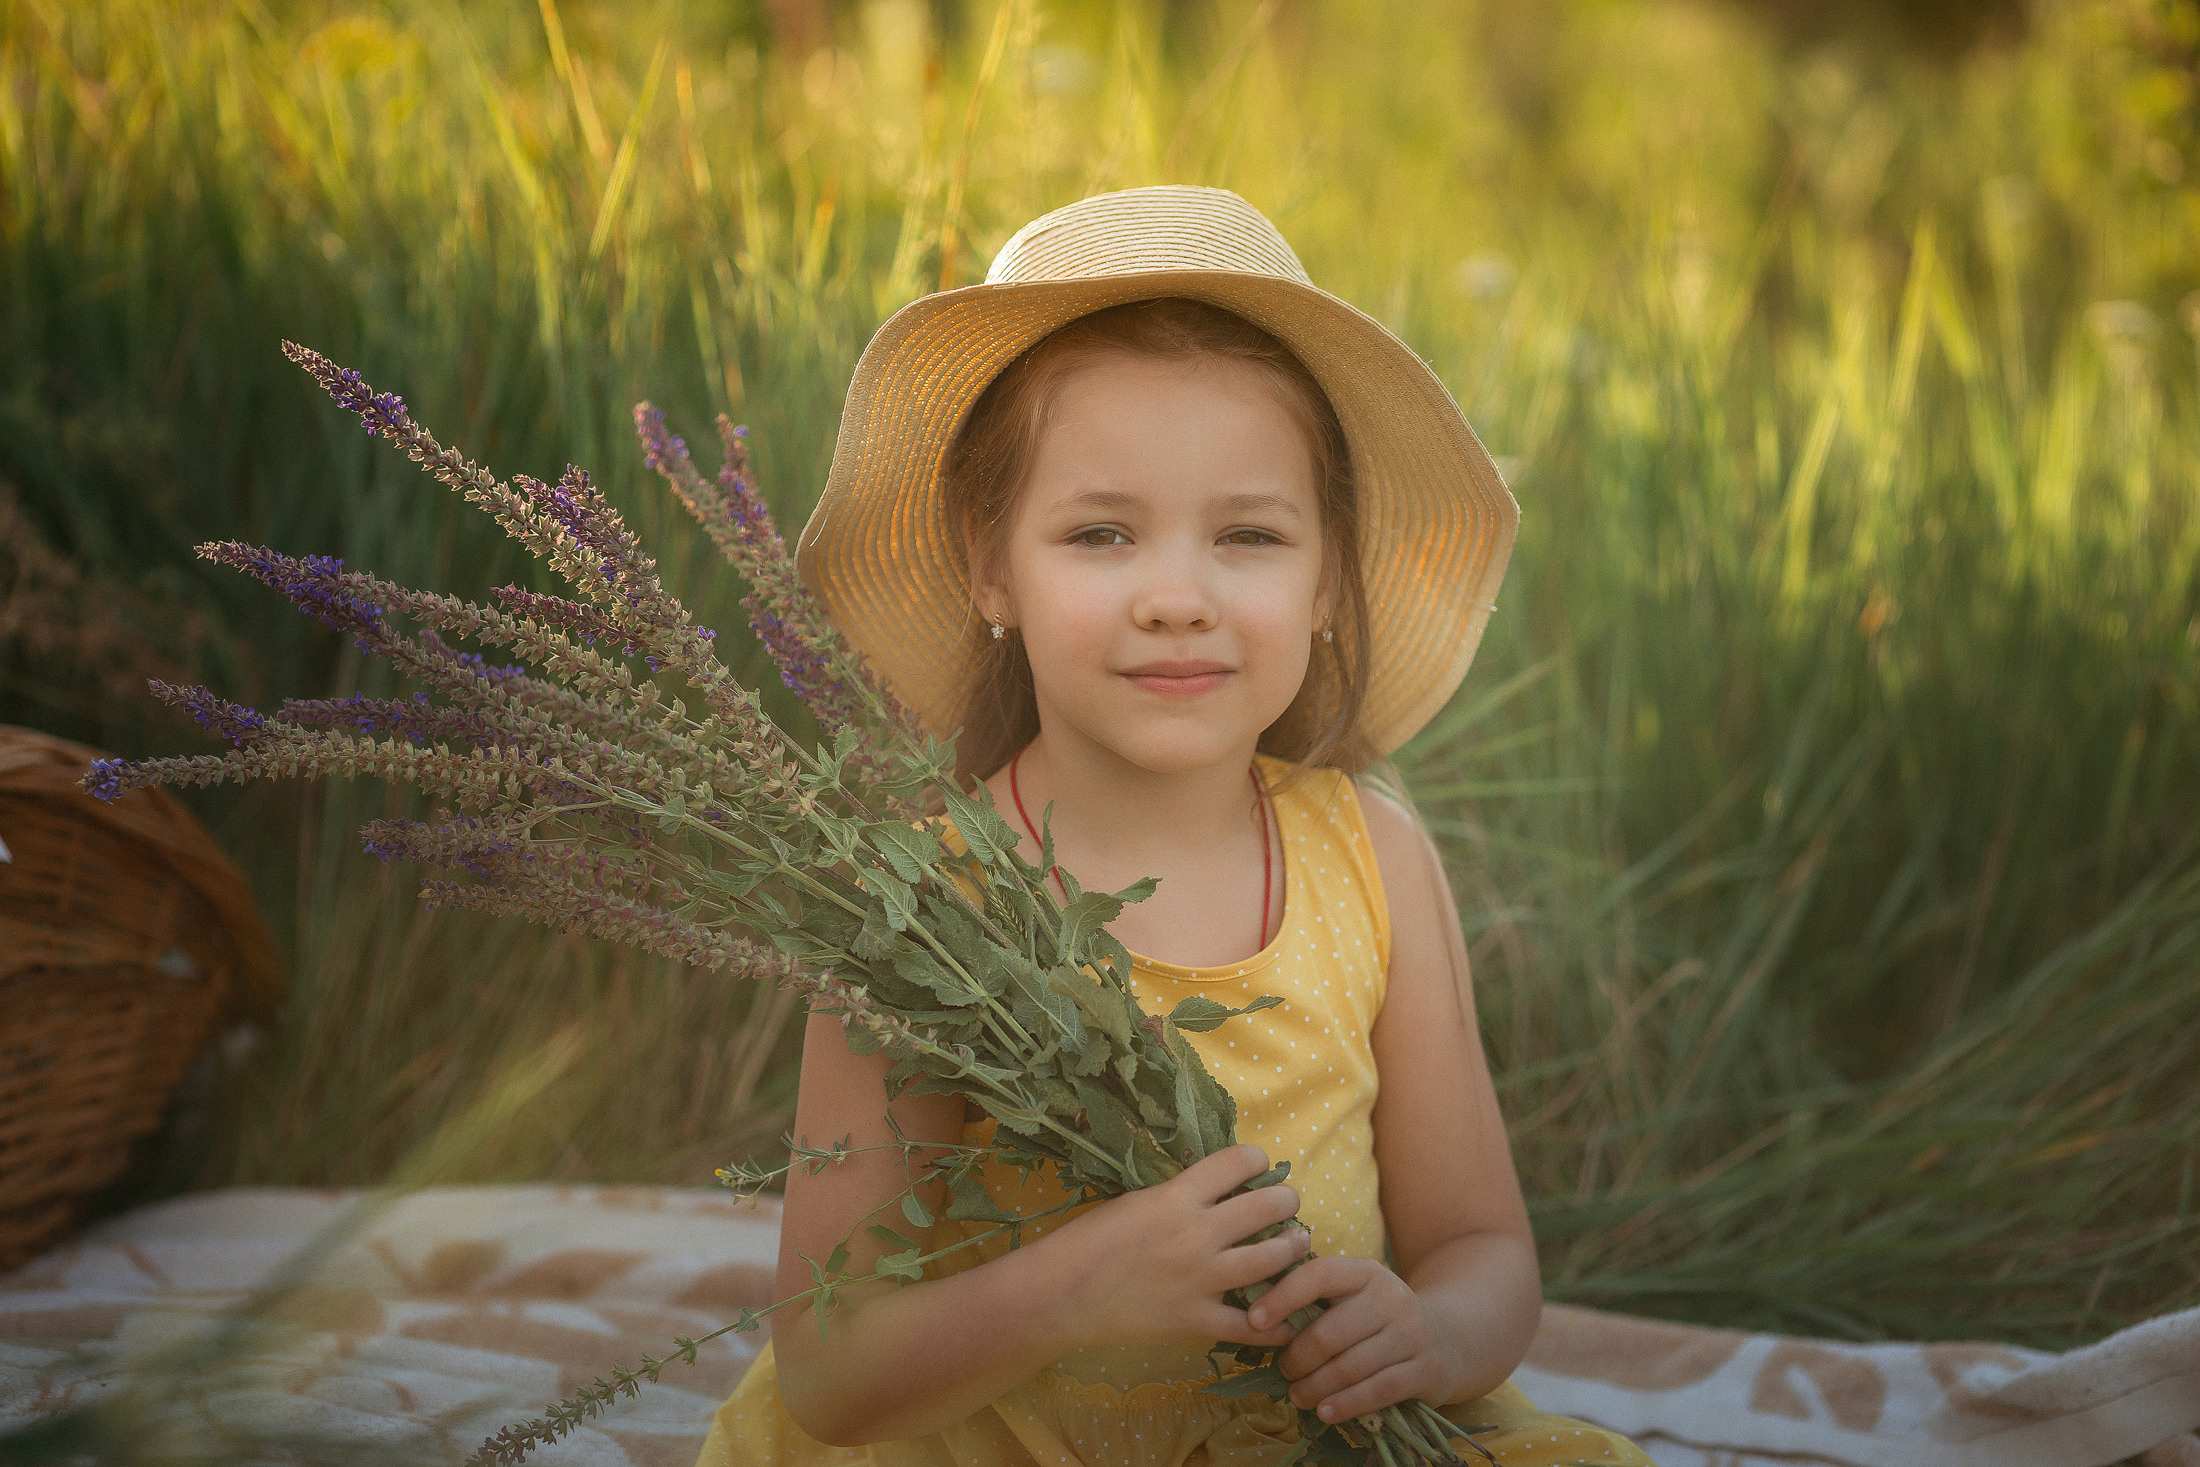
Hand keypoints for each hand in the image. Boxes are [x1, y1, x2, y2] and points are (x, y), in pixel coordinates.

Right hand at [1037, 1143, 1309, 1351]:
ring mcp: (1200, 1279)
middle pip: (1266, 1207)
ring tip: (1298, 1245)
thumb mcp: (1134, 1200)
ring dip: (1292, 1249)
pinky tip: (1287, 1319)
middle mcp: (1196, 1233)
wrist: (1060, 1294)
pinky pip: (1250, 1326)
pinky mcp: (1196, 1320)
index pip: (1236, 1162)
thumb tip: (1211, 1186)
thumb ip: (1175, 1195)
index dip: (1256, 1159)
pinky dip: (1275, 1324)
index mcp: (1176, 1196)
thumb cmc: (1087, 1240)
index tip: (1260, 1166)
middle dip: (1287, 1201)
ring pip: (1271, 1260)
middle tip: (1288, 1204)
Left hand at [1249, 1255, 1463, 1422]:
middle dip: (1297, 1358)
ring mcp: (1411, 1334)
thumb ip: (1317, 1298)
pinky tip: (1325, 1411)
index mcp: (1366, 1272)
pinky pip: (1376, 1391)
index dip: (1282, 1296)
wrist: (1448, 1338)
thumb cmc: (1380, 1318)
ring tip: (1297, 1395)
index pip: (1318, 1275)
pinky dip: (1345, 1404)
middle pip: (1329, 1332)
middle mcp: (1391, 1297)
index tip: (1254, 1320)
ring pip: (1349, 1367)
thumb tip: (1255, 1314)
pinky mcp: (1425, 1369)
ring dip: (1315, 1386)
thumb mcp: (1356, 1295)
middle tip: (1283, 1370)